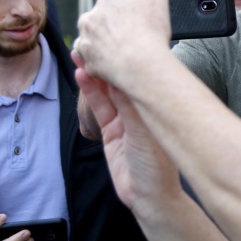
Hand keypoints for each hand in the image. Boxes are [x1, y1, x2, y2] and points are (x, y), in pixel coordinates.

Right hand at [73, 52, 182, 222]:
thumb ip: (131, 107)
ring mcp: (126, 121)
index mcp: (156, 107)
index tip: (112, 43)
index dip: (125, 59)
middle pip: (121, 80)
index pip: (139, 76)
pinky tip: (83, 77)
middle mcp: (142, 110)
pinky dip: (91, 93)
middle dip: (107, 62)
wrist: (149, 197)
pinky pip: (100, 108)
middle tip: (92, 44)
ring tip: (82, 56)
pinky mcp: (113, 132)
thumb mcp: (144, 133)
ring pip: (108, 91)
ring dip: (95, 74)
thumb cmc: (158, 168)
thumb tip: (124, 76)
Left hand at [75, 0, 171, 88]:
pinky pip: (96, 54)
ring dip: (108, 34)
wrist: (141, 68)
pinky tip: (121, 57)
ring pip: (97, 32)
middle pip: (104, 8)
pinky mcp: (89, 62)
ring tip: (128, 43)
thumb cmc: (150, 32)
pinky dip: (106, 55)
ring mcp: (88, 41)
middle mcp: (91, 17)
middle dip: (118, 13)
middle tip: (138, 24)